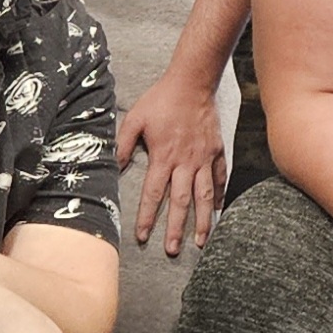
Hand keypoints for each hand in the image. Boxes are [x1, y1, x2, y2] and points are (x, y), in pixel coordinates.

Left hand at [117, 63, 229, 256]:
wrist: (192, 81)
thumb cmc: (161, 99)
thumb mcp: (135, 119)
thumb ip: (122, 144)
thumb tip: (113, 166)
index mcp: (164, 157)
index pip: (153, 193)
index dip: (146, 216)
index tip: (142, 236)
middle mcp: (186, 162)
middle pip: (180, 202)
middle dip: (175, 228)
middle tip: (172, 250)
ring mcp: (204, 158)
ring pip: (203, 196)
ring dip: (202, 220)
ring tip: (201, 242)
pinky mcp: (217, 150)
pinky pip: (220, 177)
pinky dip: (219, 194)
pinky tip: (217, 208)